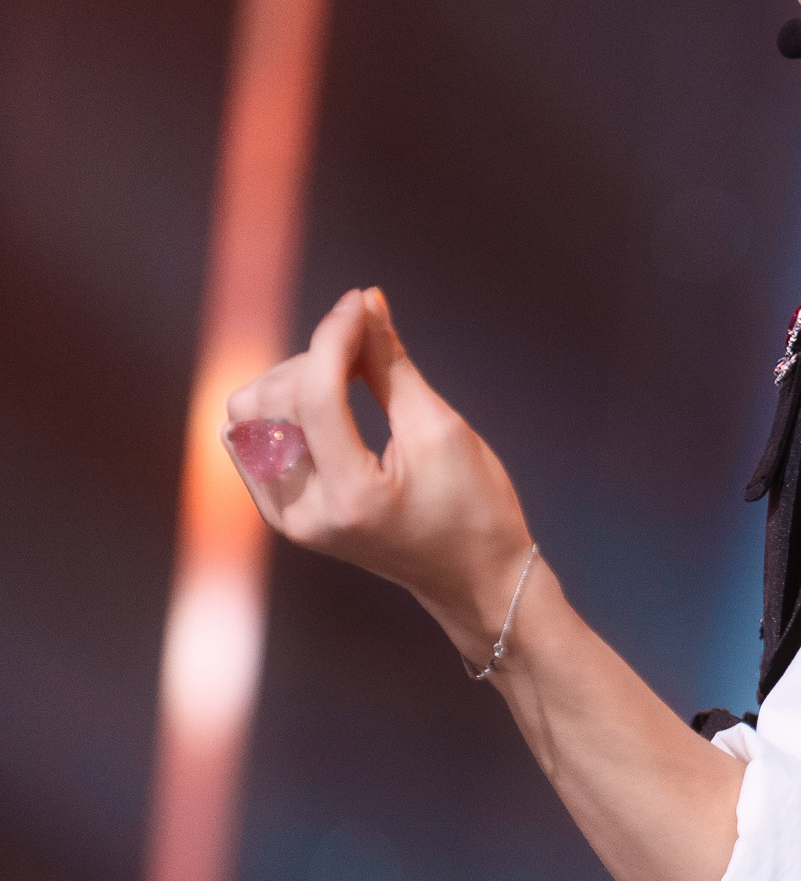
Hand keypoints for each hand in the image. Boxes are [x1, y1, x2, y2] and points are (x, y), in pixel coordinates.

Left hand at [223, 288, 533, 667]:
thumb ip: (390, 365)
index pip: (315, 397)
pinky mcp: (282, 514)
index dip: (334, 337)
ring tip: (345, 377)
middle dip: (314, 358)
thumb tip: (364, 302)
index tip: (359, 303)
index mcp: (353, 501)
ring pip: (246, 417)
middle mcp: (306, 516)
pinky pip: (249, 441)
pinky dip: (280, 407)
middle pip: (271, 401)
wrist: (472, 578)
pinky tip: (325, 401)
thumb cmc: (473, 507)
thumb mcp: (440, 430)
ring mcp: (287, 519)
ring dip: (290, 380)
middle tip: (365, 347)